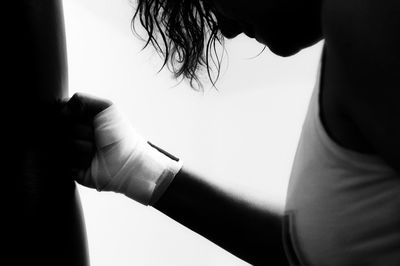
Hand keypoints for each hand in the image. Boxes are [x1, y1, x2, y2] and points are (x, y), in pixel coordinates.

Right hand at [61, 92, 181, 204]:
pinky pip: (64, 162)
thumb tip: (63, 105)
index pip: (61, 113)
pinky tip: (91, 162)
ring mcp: (73, 152)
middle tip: (96, 136)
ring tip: (96, 151)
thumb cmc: (121, 136)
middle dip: (80, 131)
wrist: (127, 163)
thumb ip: (83, 99)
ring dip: (82, 147)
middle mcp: (76, 135)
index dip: (72, 115)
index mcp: (83, 120)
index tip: (87, 119)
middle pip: (61, 129)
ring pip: (63, 145)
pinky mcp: (71, 169)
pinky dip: (78, 161)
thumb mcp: (106, 108)